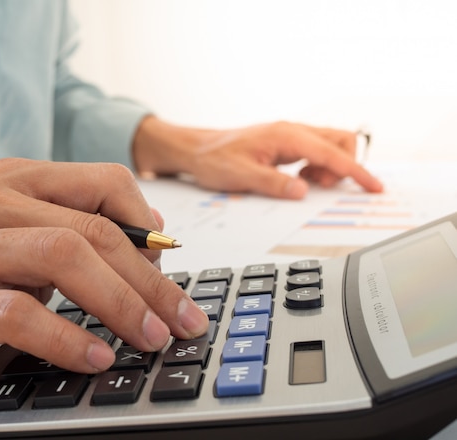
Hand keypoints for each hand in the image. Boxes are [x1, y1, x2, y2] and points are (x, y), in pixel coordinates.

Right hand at [0, 159, 207, 395]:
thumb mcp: (13, 241)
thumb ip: (68, 233)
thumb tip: (149, 242)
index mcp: (10, 181)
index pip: (103, 182)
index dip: (149, 225)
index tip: (170, 267)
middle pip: (93, 229)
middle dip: (150, 280)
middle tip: (181, 319)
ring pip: (62, 258)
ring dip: (120, 304)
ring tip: (149, 338)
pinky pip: (17, 313)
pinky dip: (67, 337)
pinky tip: (95, 357)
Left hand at [133, 117, 382, 198]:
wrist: (197, 149)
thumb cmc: (214, 160)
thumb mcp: (242, 176)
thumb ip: (275, 184)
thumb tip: (303, 191)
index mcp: (286, 136)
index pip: (332, 153)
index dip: (356, 171)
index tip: (373, 186)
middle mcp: (292, 131)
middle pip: (340, 140)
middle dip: (344, 165)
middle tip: (323, 186)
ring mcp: (289, 135)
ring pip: (329, 145)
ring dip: (329, 166)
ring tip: (306, 183)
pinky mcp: (285, 143)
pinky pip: (315, 151)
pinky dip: (317, 166)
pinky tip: (298, 178)